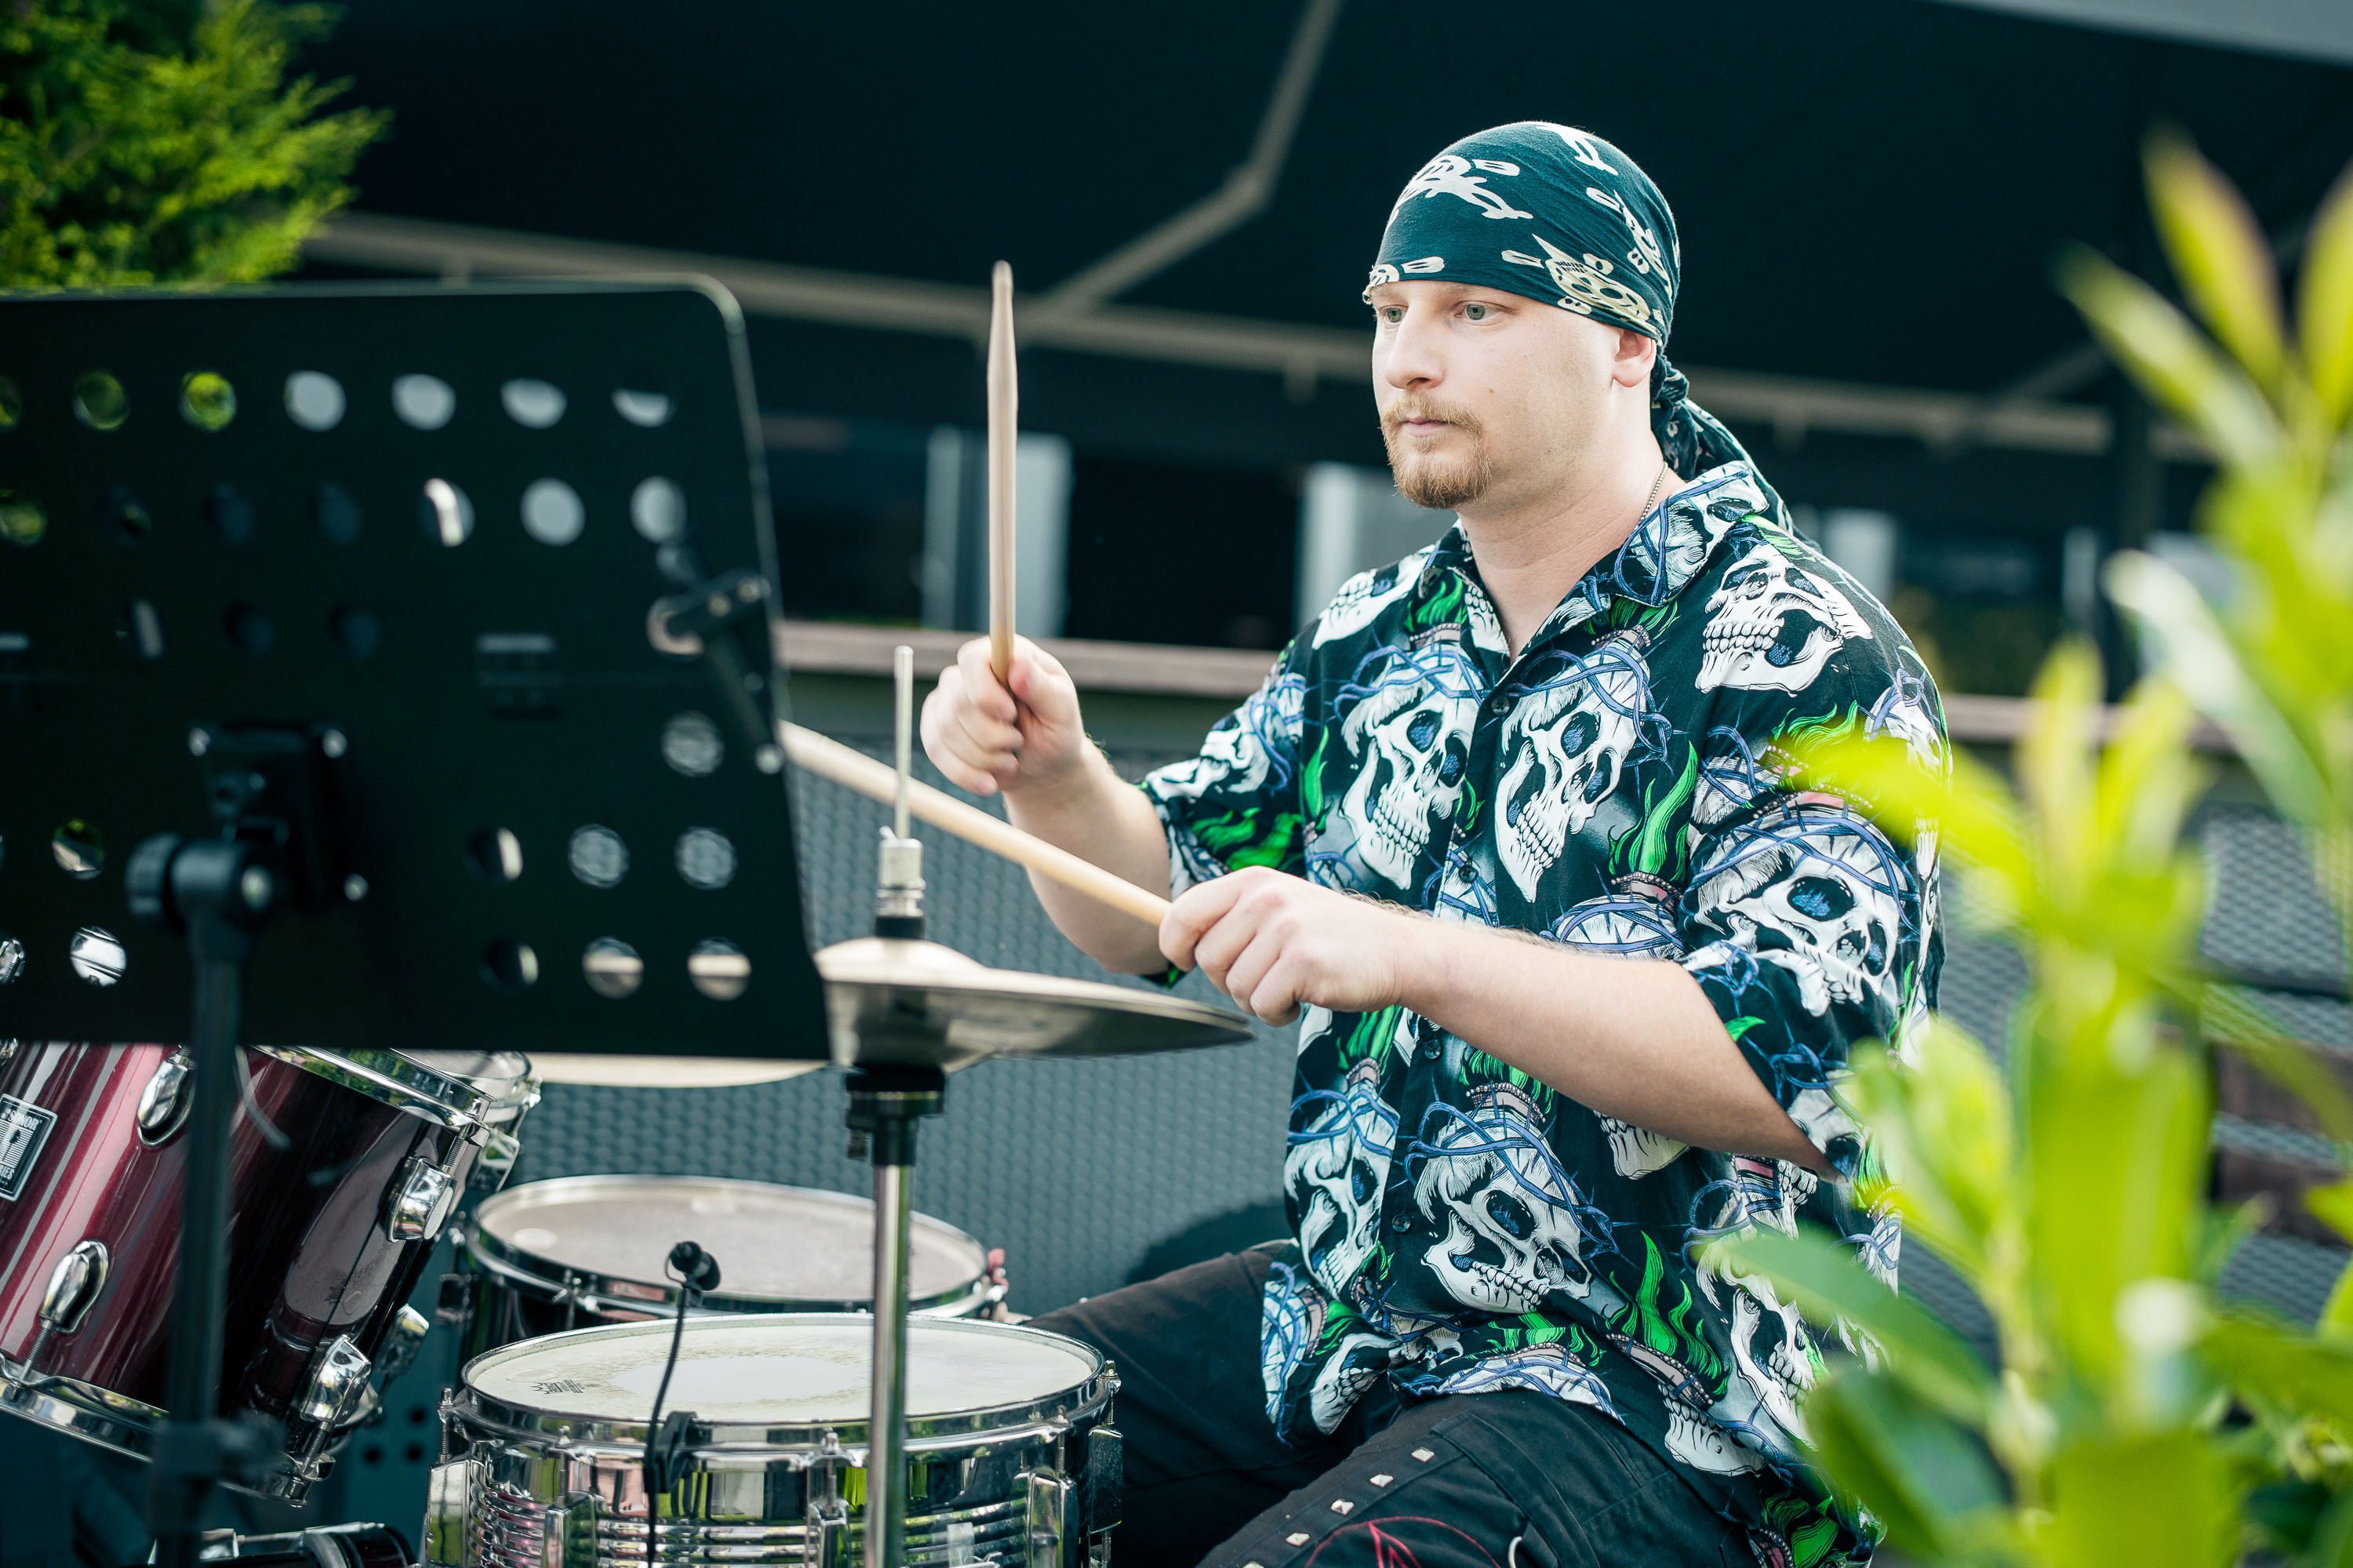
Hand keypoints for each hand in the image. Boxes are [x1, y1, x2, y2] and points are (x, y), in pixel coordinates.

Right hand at [921, 636, 1091, 797]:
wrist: (1042, 764)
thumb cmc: (1055, 729)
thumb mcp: (1061, 709)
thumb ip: (1042, 687)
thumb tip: (1018, 664)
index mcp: (1002, 656)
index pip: (973, 660)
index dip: (985, 691)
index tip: (1010, 714)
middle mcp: (969, 673)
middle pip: (958, 702)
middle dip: (991, 735)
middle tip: (1018, 742)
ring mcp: (948, 700)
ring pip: (946, 731)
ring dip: (983, 757)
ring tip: (1009, 761)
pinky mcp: (935, 728)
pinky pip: (935, 750)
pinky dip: (965, 773)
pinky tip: (988, 782)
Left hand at [1160, 866, 1427, 1024]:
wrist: (1396, 951)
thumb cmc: (1329, 937)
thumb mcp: (1278, 908)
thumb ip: (1231, 917)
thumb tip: (1169, 935)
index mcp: (1253, 881)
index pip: (1183, 913)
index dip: (1175, 946)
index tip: (1189, 961)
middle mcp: (1266, 898)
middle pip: (1206, 959)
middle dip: (1229, 980)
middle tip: (1267, 975)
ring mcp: (1285, 928)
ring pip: (1233, 987)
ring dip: (1258, 999)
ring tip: (1291, 983)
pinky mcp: (1303, 961)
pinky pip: (1261, 1005)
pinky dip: (1277, 1014)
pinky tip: (1303, 998)